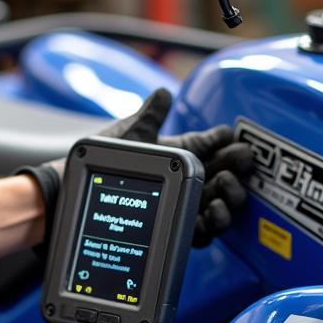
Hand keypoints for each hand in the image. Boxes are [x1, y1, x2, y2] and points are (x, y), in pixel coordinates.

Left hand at [100, 88, 253, 247]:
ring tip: (226, 184)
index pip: (213, 146)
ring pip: (221, 203)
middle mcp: (186, 181)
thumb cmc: (102, 161)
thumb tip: (164, 93)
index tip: (233, 138)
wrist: (82, 187)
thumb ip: (151, 116)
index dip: (227, 142)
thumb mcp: (129, 134)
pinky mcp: (178, 228)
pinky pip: (205, 229)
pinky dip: (216, 221)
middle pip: (224, 175)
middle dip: (237, 167)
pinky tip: (215, 209)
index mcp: (179, 154)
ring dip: (231, 194)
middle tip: (240, 161)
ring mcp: (184, 205)